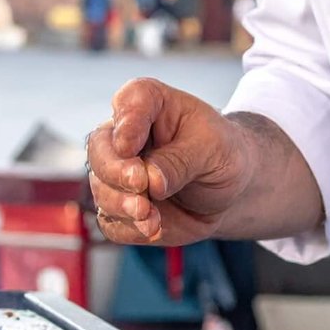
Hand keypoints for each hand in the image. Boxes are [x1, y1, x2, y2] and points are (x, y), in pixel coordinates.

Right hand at [85, 78, 252, 244]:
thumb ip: (180, 161)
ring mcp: (118, 172)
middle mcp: (125, 134)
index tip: (129, 147)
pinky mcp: (119, 207)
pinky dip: (128, 227)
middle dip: (115, 170)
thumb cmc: (220, 153)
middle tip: (140, 185)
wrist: (229, 187)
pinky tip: (152, 228)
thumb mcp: (213, 149)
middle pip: (100, 147)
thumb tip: (149, 181)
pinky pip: (110, 220)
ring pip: (101, 187)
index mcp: (149, 103)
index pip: (129, 101)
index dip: (126, 123)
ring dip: (121, 204)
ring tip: (150, 217)